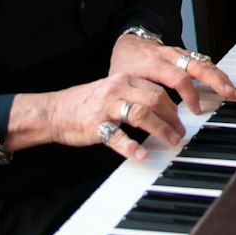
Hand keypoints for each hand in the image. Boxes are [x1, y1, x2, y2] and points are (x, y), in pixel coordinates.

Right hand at [7, 73, 185, 160]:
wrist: (53, 111)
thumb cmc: (85, 103)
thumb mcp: (112, 91)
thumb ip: (134, 95)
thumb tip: (161, 108)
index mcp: (124, 80)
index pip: (157, 90)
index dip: (174, 106)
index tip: (182, 119)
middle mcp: (117, 90)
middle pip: (155, 100)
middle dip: (173, 118)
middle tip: (181, 133)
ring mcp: (106, 107)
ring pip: (141, 115)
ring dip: (161, 130)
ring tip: (171, 142)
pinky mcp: (96, 126)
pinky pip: (116, 136)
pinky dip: (131, 146)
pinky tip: (141, 154)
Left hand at [110, 30, 235, 114]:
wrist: (129, 44)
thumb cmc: (126, 66)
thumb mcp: (124, 83)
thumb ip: (136, 99)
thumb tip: (148, 124)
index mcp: (154, 63)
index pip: (178, 77)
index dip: (190, 94)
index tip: (196, 110)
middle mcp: (170, 56)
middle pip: (198, 65)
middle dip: (216, 80)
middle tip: (229, 94)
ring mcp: (180, 54)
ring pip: (204, 62)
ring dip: (220, 76)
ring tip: (232, 91)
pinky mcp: (186, 55)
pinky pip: (203, 62)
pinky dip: (216, 72)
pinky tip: (224, 83)